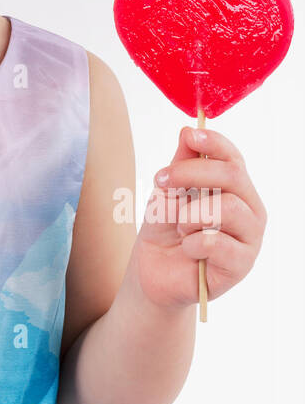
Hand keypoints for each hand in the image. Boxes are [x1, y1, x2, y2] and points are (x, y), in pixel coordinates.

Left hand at [133, 125, 267, 309]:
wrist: (154, 272)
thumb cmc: (166, 229)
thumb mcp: (167, 191)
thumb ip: (180, 164)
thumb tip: (188, 131)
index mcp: (235, 189)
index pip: (233, 158)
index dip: (214, 143)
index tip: (189, 137)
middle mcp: (250, 210)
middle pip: (232, 176)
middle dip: (191, 174)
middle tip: (161, 181)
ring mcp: (250, 238)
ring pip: (228, 208)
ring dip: (191, 214)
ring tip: (181, 227)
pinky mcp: (242, 265)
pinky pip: (217, 243)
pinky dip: (193, 243)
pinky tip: (188, 249)